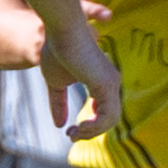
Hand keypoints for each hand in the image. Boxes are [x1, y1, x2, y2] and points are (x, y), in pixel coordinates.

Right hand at [44, 23, 127, 148]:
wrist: (61, 31)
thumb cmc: (58, 51)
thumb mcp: (55, 83)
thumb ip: (59, 103)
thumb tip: (59, 126)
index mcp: (103, 82)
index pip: (104, 112)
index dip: (90, 126)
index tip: (71, 131)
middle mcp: (112, 82)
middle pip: (109, 120)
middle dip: (90, 133)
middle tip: (72, 136)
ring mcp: (112, 82)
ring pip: (110, 121)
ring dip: (91, 133)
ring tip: (73, 133)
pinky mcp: (107, 83)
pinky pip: (107, 117)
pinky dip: (94, 127)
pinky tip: (79, 126)